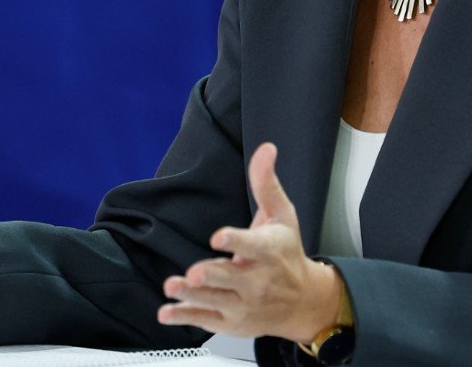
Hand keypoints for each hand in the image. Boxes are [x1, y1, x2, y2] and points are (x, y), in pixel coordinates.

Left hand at [158, 142, 341, 341]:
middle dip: (211, 275)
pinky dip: (185, 317)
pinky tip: (166, 313)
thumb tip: (265, 149)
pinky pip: (206, 320)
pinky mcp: (231, 321)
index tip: (218, 237)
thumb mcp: (283, 216)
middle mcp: (256, 280)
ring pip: (214, 300)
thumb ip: (266, 183)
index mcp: (268, 251)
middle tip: (194, 273)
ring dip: (191, 295)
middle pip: (230, 277)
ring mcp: (243, 303)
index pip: (252, 246)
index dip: (235, 241)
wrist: (304, 302)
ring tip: (172, 287)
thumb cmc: (288, 255)